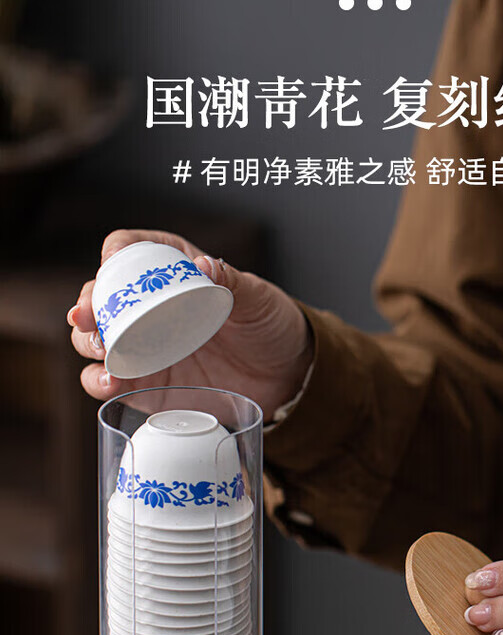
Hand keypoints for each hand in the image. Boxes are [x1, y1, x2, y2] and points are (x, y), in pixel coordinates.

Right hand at [68, 229, 313, 417]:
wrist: (285, 376)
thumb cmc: (269, 326)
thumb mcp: (257, 299)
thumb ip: (232, 282)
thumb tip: (204, 265)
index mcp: (170, 270)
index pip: (129, 250)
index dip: (115, 253)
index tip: (112, 261)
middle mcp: (148, 308)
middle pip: (99, 297)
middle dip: (86, 304)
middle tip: (87, 315)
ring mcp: (142, 346)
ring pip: (94, 339)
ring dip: (87, 342)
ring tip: (101, 348)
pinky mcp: (144, 384)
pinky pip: (107, 381)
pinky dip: (99, 381)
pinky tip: (110, 381)